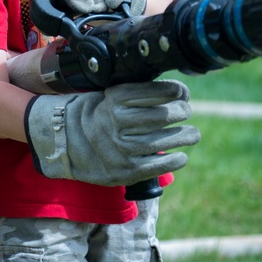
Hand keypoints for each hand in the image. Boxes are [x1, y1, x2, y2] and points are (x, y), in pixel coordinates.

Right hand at [24, 80, 200, 186]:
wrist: (69, 144)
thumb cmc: (99, 116)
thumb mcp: (110, 97)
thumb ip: (138, 94)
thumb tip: (179, 92)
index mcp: (113, 100)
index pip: (152, 92)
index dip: (173, 91)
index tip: (182, 92)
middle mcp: (115, 122)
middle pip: (161, 115)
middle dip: (180, 112)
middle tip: (186, 111)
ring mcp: (120, 148)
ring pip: (163, 141)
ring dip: (184, 136)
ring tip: (192, 134)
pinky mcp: (125, 171)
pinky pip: (158, 165)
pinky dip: (174, 160)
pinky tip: (181, 156)